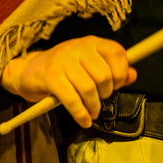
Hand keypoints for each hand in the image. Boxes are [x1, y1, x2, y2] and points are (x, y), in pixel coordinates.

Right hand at [0, 36, 135, 128]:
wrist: (28, 71)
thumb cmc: (64, 70)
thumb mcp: (88, 65)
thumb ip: (112, 69)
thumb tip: (133, 74)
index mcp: (91, 43)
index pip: (116, 52)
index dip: (121, 72)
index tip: (116, 85)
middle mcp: (78, 47)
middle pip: (104, 75)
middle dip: (106, 93)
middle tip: (100, 100)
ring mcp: (63, 61)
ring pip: (89, 89)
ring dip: (94, 107)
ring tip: (92, 112)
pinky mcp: (51, 76)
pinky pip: (72, 99)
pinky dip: (81, 114)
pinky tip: (84, 120)